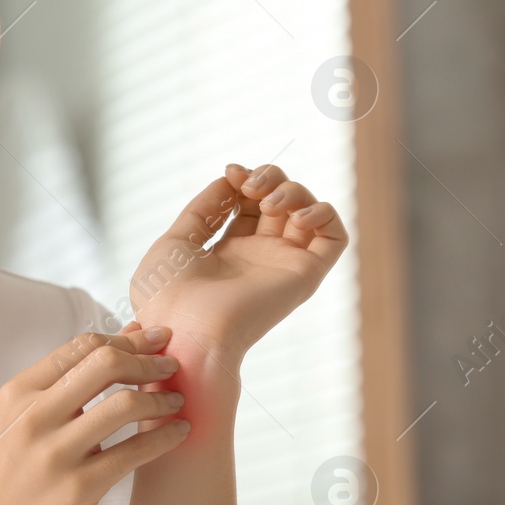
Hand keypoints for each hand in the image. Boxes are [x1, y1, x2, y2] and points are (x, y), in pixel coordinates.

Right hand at [0, 326, 187, 504]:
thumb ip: (70, 379)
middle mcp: (34, 416)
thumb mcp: (26, 419)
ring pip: (124, 405)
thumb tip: (129, 334)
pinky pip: (133, 452)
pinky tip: (180, 433)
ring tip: (178, 402)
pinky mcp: (77, 488)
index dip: (126, 338)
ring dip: (161, 399)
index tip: (155, 338)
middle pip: (105, 363)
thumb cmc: (15, 474)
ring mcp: (55, 453)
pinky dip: (165, 438)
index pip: (82, 346)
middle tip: (172, 367)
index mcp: (20, 392)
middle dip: (148, 361)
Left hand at [127, 163, 347, 358]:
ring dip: (292, 190)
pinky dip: (323, 214)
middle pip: (281, 200)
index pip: (250, 202)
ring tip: (267, 202)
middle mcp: (260, 258)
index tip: (231, 172)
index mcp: (228, 253)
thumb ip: (204, 209)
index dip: (245, 179)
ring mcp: (284, 265)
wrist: (185, 331)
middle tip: (248, 184)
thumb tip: (229, 180)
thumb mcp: (176, 241)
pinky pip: (335, 238)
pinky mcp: (305, 275)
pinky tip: (295, 217)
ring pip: (309, 211)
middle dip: (269, 176)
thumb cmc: (169, 296)